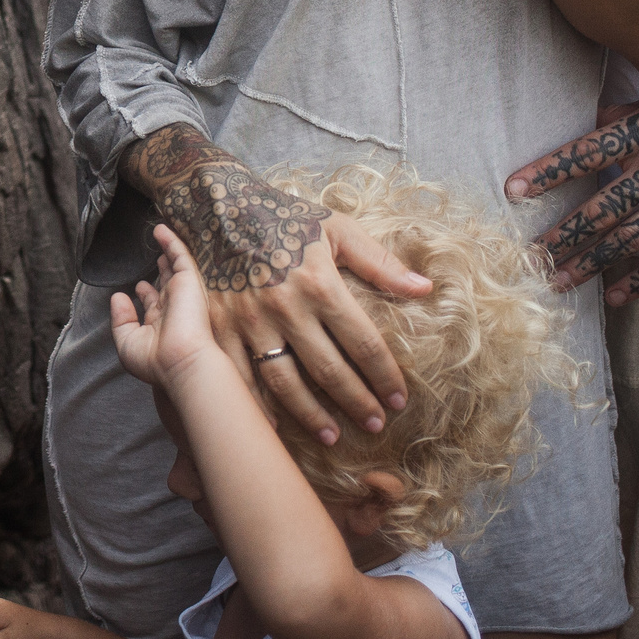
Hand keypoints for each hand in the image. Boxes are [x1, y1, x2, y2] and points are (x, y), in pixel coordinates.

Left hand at [109, 224, 214, 389]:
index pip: (154, 304)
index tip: (140, 286)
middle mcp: (173, 308)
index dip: (147, 293)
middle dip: (162, 270)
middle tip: (157, 257)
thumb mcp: (128, 342)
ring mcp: (182, 293)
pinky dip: (171, 241)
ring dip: (168, 250)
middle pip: (167, 283)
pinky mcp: (189, 281)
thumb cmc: (155, 360)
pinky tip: (161, 228)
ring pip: (175, 266)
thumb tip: (118, 297)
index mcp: (160, 325)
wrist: (181, 361)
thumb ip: (121, 319)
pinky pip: (180, 255)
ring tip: (160, 232)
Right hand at [132, 130, 429, 443]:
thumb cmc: (281, 215)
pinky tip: (276, 426)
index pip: (363, 343)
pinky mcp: (217, 328)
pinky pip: (240, 378)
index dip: (385, 376)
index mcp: (319, 283)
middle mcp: (284, 307)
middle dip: (357, 402)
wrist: (213, 203)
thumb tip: (425, 288)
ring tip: (332, 436)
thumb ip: (379, 262)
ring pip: (285, 383)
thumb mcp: (334, 228)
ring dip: (312, 415)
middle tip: (375, 424)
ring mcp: (248, 321)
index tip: (400, 399)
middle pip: (329, 371)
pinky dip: (259, 407)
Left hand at [508, 56, 638, 302]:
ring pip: (632, 239)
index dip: (549, 172)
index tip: (513, 189)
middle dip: (563, 236)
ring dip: (592, 263)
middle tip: (527, 258)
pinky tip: (615, 296)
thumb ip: (627, 115)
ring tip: (557, 281)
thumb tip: (592, 122)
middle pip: (603, 208)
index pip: (587, 153)